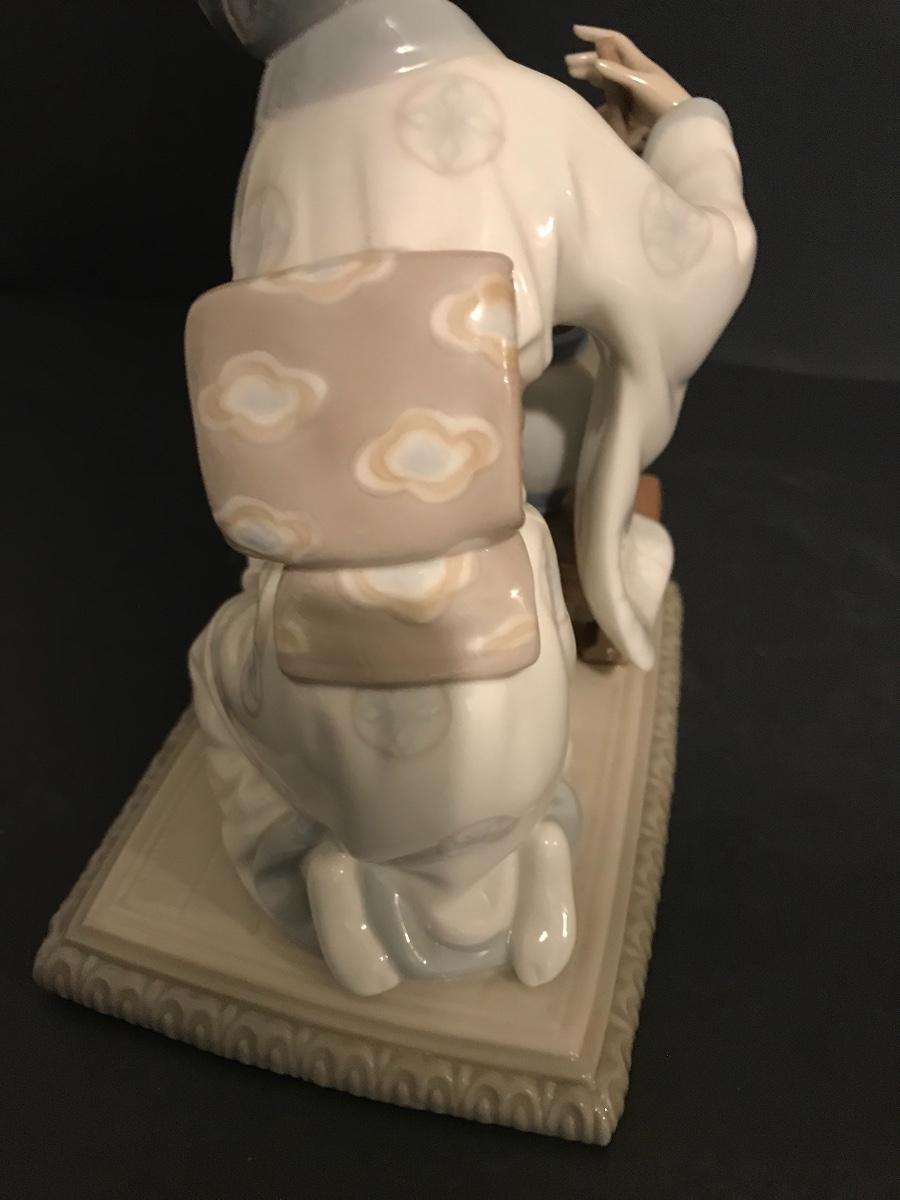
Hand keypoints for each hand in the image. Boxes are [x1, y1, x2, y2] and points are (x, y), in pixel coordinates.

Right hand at [565, 26, 690, 147]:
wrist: (680, 124)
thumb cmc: (663, 99)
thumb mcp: (639, 83)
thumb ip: (617, 73)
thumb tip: (595, 62)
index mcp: (637, 62)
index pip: (613, 41)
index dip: (595, 34)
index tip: (575, 32)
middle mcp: (634, 73)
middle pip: (607, 61)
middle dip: (587, 60)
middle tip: (568, 65)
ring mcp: (633, 91)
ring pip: (607, 80)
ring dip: (591, 76)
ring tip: (574, 77)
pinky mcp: (633, 109)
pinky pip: (612, 102)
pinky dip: (600, 103)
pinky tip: (590, 108)